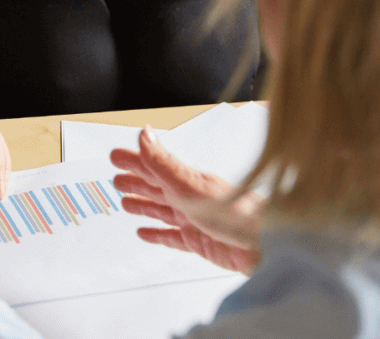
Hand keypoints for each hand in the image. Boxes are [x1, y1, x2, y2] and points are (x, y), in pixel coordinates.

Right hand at [110, 127, 263, 273]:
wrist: (263, 245)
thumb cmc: (234, 212)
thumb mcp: (190, 185)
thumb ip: (163, 162)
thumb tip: (144, 133)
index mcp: (184, 180)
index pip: (152, 166)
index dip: (133, 161)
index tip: (115, 156)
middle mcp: (187, 197)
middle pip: (154, 188)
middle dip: (135, 182)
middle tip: (117, 179)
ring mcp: (192, 220)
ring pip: (160, 210)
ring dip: (142, 205)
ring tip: (125, 203)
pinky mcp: (197, 242)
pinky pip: (170, 237)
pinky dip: (156, 234)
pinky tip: (145, 233)